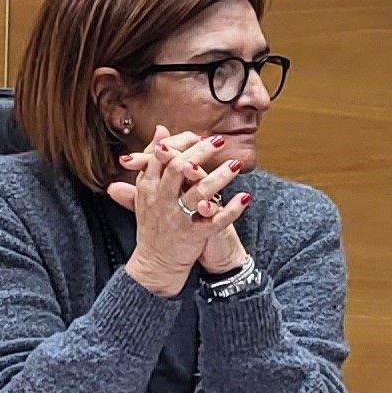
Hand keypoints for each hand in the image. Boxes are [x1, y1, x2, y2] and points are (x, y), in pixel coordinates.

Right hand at [106, 126, 249, 297]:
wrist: (155, 262)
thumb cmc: (154, 221)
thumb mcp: (146, 191)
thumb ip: (152, 160)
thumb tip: (160, 130)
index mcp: (148, 187)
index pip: (161, 156)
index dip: (180, 143)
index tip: (197, 136)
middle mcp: (161, 201)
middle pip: (179, 169)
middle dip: (200, 153)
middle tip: (219, 142)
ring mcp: (177, 219)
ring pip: (200, 194)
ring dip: (219, 177)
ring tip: (236, 165)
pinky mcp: (193, 236)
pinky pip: (215, 221)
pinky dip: (231, 210)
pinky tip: (245, 197)